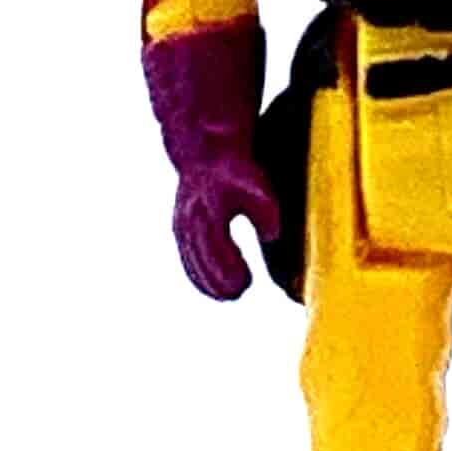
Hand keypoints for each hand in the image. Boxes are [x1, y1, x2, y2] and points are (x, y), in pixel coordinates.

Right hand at [172, 153, 281, 300]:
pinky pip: (187, 258)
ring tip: (230, 296)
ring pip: (191, 262)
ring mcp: (181, 226)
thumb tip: (272, 236)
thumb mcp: (258, 187)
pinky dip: (198, 275)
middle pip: (202, 260)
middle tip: (240, 293)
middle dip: (219, 281)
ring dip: (208, 282)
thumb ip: (266, 212)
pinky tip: (213, 289)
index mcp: (210, 211)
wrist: (204, 154)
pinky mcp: (179, 230)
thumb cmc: (236, 173)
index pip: (217, 248)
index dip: (230, 269)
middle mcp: (191, 221)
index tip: (247, 283)